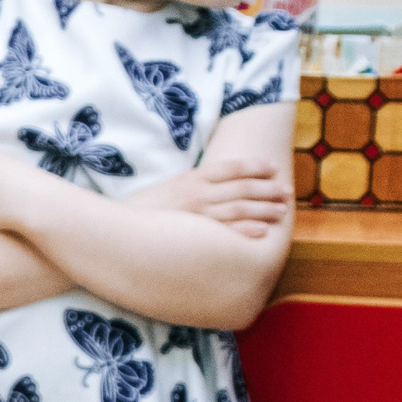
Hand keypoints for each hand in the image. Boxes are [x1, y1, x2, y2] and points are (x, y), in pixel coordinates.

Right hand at [125, 155, 289, 238]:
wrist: (113, 231)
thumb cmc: (139, 213)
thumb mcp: (166, 190)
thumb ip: (190, 187)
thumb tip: (212, 188)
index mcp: (190, 178)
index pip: (232, 167)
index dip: (256, 166)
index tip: (272, 168)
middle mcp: (197, 193)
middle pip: (243, 187)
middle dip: (268, 188)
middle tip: (287, 191)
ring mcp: (196, 215)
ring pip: (240, 208)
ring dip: (265, 208)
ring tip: (282, 211)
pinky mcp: (192, 236)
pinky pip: (225, 231)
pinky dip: (246, 229)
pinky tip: (262, 231)